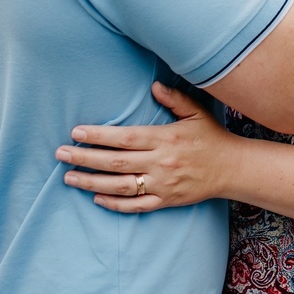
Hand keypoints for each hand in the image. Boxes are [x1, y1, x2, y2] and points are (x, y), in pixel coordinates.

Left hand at [56, 82, 234, 213]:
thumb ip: (174, 99)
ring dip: (91, 182)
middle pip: (116, 162)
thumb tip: (153, 86)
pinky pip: (135, 206)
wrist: (232, 168)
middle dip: (85, 158)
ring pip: (120, 186)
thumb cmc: (212, 137)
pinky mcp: (166, 201)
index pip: (125, 138)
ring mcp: (162, 185)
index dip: (99, 136)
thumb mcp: (196, 113)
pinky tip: (96, 197)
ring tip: (69, 177)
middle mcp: (161, 163)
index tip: (76, 133)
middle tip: (60, 154)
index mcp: (166, 139)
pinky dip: (114, 204)